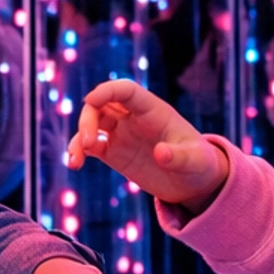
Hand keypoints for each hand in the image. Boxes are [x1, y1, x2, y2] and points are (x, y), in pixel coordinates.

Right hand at [65, 78, 228, 216]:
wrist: (193, 182)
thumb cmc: (199, 164)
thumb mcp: (196, 161)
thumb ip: (180, 157)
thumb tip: (160, 154)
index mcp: (154, 111)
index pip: (126, 91)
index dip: (108, 91)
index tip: (91, 99)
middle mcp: (134, 118)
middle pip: (102, 104)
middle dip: (88, 117)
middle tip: (86, 141)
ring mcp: (122, 134)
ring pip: (92, 123)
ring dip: (79, 135)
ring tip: (76, 159)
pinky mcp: (114, 153)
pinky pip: (90, 145)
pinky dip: (78, 151)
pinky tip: (74, 164)